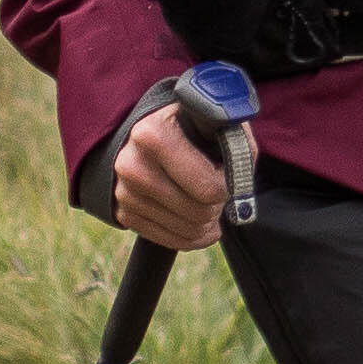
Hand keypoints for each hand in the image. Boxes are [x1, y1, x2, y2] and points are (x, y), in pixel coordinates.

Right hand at [107, 95, 228, 250]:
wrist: (150, 131)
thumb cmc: (191, 126)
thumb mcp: (216, 122)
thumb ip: (235, 145)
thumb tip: (239, 184)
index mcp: (153, 135)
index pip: (208, 189)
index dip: (227, 186)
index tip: (225, 172)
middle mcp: (132, 165)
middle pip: (199, 213)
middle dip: (218, 205)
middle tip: (219, 189)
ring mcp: (124, 192)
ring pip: (187, 230)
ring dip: (207, 221)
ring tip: (208, 200)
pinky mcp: (123, 213)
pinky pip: (170, 241)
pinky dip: (192, 237)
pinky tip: (199, 221)